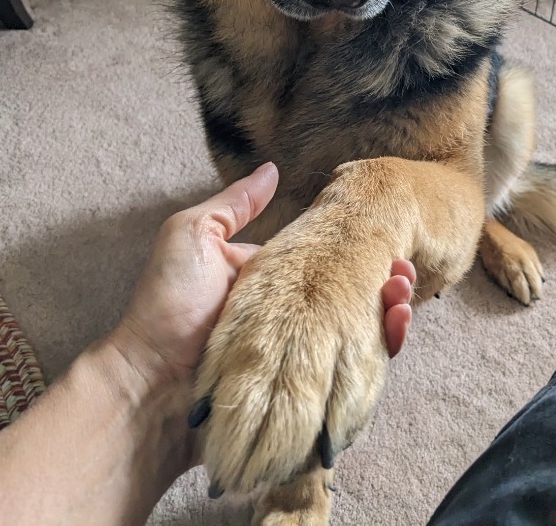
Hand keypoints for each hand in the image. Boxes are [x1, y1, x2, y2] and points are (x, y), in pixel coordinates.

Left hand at [110, 163, 414, 389]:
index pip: (324, 258)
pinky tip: (395, 326)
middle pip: (350, 292)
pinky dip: (384, 347)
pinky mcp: (310, 387)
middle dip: (383, 276)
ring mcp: (302, 352)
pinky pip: (355, 369)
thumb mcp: (192, 236)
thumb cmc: (166, 304)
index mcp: (271, 279)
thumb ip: (233, 204)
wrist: (151, 383)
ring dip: (390, 308)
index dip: (354, 247)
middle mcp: (291, 314)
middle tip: (402, 266)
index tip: (383, 234)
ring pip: (360, 327)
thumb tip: (272, 168)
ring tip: (403, 291)